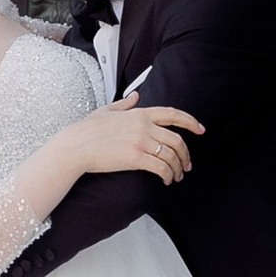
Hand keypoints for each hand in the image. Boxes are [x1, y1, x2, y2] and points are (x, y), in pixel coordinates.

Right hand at [62, 95, 203, 187]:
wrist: (75, 146)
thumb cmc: (86, 130)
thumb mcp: (106, 110)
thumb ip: (124, 103)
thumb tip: (135, 96)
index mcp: (140, 113)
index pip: (173, 114)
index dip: (190, 122)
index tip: (200, 129)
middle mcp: (144, 126)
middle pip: (177, 139)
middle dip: (186, 154)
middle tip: (187, 165)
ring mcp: (141, 142)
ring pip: (172, 156)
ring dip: (178, 168)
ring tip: (176, 176)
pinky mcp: (136, 158)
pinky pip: (161, 168)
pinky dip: (168, 175)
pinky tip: (166, 180)